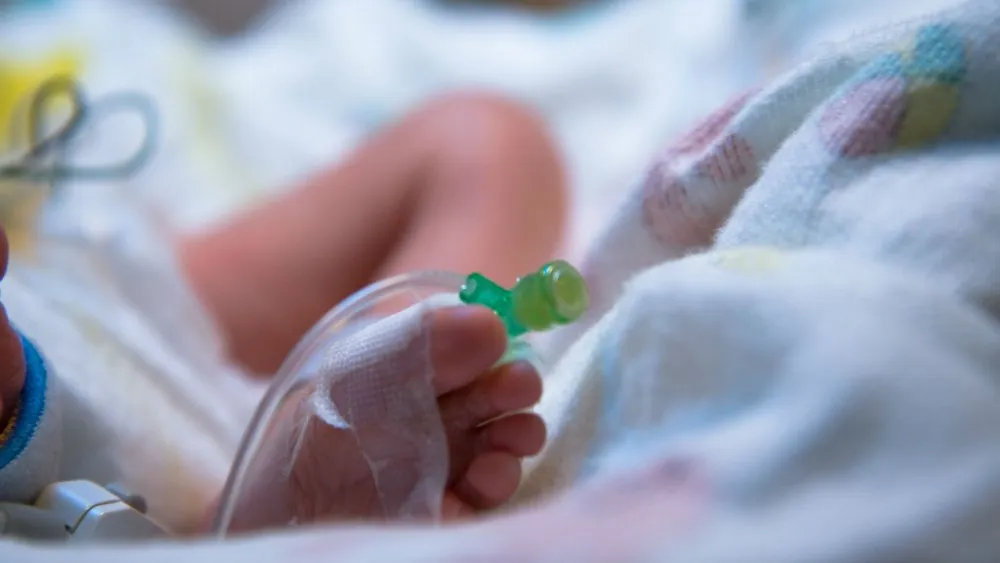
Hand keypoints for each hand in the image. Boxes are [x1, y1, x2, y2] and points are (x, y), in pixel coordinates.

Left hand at [222, 305, 544, 530]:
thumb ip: (423, 343)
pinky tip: (481, 481)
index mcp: (428, 374)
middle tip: (520, 389)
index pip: (482, 350)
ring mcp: (452, 464)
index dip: (502, 347)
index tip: (509, 347)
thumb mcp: (363, 372)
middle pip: (501, 396)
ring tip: (505, 445)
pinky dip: (493, 488)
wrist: (287, 506)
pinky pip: (487, 497)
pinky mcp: (451, 508)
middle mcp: (446, 416)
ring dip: (516, 440)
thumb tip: (493, 324)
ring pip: (505, 446)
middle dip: (518, 390)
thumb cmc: (324, 429)